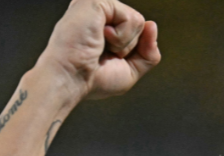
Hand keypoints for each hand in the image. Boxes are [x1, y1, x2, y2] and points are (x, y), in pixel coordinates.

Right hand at [36, 0, 160, 101]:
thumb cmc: (92, 79)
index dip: (132, 51)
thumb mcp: (130, 70)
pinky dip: (121, 37)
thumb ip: (148, 52)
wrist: (70, 79)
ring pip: (138, 22)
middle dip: (129, 48)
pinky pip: (132, 19)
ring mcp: (98, 4)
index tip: (107, 60)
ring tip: (100, 46)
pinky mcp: (97, 1)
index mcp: (103, 26)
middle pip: (140, 26)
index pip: (137, 32)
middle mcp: (100, 13)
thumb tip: (152, 25)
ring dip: (124, 43)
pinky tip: (100, 38)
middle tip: (102, 54)